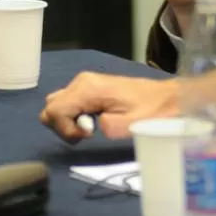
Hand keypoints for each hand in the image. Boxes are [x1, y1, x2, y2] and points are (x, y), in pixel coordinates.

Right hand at [39, 73, 177, 142]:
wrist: (166, 97)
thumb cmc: (151, 110)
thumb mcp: (131, 124)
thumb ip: (107, 126)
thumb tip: (92, 125)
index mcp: (89, 88)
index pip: (54, 110)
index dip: (65, 128)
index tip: (88, 134)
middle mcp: (82, 82)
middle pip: (50, 107)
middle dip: (62, 126)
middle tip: (87, 133)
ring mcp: (85, 83)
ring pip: (56, 105)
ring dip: (66, 121)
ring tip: (90, 128)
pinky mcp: (89, 88)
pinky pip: (68, 103)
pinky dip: (73, 116)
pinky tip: (93, 121)